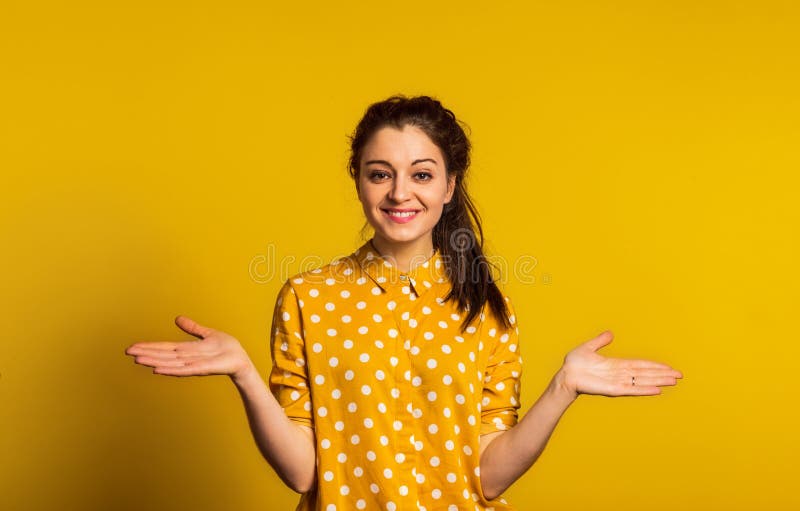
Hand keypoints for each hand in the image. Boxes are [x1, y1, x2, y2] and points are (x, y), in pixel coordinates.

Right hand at [125, 315, 255, 380]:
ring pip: (170, 363)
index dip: (149, 347)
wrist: (241, 359)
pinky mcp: (204, 368)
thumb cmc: (226, 348)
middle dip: (146, 354)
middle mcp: (187, 358)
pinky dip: (171, 370)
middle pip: (163, 355)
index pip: (164, 348)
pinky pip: (185, 370)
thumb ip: (193, 328)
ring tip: (138, 360)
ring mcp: (194, 364)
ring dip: (154, 362)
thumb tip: (177, 318)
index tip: (133, 347)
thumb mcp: (207, 334)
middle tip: (128, 352)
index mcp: (187, 349)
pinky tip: (158, 370)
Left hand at [559, 331, 682, 397]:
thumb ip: (600, 341)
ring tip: (674, 381)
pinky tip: (657, 390)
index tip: (669, 367)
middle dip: (662, 374)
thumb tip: (610, 333)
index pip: (640, 365)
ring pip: (642, 381)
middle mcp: (620, 375)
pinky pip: (632, 389)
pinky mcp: (613, 389)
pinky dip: (644, 389)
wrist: (565, 375)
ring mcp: (618, 382)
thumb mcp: (589, 348)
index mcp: (616, 366)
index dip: (655, 366)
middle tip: (680, 376)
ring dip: (658, 381)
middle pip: (646, 374)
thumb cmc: (574, 364)